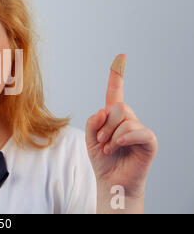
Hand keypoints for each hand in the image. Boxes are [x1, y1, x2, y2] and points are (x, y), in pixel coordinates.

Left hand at [85, 54, 157, 205]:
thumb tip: (103, 110)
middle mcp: (128, 120)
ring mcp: (139, 130)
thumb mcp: (90, 139)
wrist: (112, 181)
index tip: (120, 57)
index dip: (117, 75)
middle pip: (119, 107)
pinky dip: (123, 137)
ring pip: (125, 118)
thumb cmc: (103, 160)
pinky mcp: (149, 141)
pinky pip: (138, 131)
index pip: (116, 92)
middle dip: (105, 124)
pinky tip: (118, 146)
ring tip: (108, 148)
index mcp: (113, 117)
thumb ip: (93, 123)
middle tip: (101, 141)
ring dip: (111, 135)